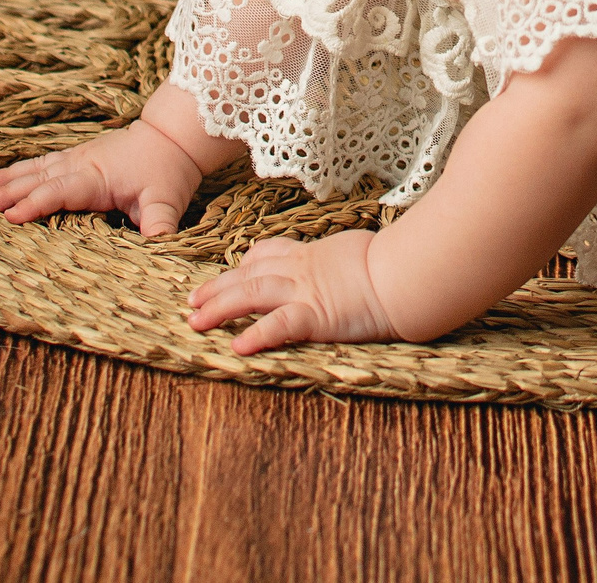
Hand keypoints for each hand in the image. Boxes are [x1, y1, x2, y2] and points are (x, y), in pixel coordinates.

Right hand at [0, 120, 202, 237]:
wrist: (172, 137)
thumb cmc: (168, 171)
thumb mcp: (166, 200)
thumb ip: (159, 224)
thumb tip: (157, 246)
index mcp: (97, 178)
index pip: (60, 192)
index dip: (35, 204)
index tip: (10, 216)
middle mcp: (81, 165)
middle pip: (39, 179)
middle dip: (9, 193)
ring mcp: (76, 158)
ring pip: (35, 168)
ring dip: (6, 179)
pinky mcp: (76, 156)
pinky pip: (41, 162)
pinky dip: (17, 169)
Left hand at [186, 231, 401, 354]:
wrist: (404, 274)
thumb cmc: (392, 262)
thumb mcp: (360, 249)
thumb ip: (345, 258)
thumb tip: (353, 262)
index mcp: (312, 254)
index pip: (268, 253)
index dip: (244, 263)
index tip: (230, 270)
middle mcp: (301, 270)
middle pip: (248, 274)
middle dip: (216, 287)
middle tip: (192, 300)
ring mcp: (306, 292)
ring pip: (251, 294)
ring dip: (219, 308)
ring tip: (195, 322)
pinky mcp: (316, 316)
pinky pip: (279, 326)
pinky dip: (256, 335)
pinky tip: (238, 348)